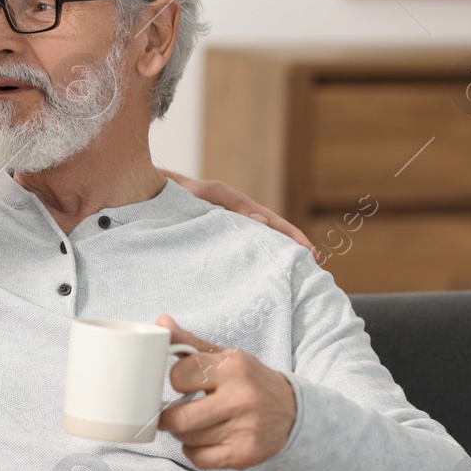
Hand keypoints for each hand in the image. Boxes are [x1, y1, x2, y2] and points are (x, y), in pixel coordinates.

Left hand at [156, 315, 296, 470]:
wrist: (292, 412)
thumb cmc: (249, 381)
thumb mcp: (225, 357)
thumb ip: (189, 342)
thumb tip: (161, 322)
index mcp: (234, 368)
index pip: (179, 376)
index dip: (175, 381)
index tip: (182, 383)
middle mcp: (241, 399)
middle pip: (179, 418)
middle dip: (168, 418)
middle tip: (173, 412)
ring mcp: (245, 430)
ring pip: (187, 439)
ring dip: (182, 433)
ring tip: (195, 423)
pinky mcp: (245, 455)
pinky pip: (199, 459)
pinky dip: (194, 451)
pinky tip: (206, 439)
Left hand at [160, 169, 318, 262]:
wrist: (157, 194)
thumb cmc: (184, 192)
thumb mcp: (210, 194)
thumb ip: (234, 205)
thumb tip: (262, 221)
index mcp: (243, 209)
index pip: (276, 224)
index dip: (295, 239)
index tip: (313, 254)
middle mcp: (240, 221)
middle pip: (273, 237)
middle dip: (293, 252)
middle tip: (313, 270)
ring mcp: (230, 232)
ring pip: (258, 246)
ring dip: (276, 259)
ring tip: (292, 277)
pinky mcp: (217, 242)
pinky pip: (240, 252)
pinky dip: (254, 262)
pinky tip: (258, 278)